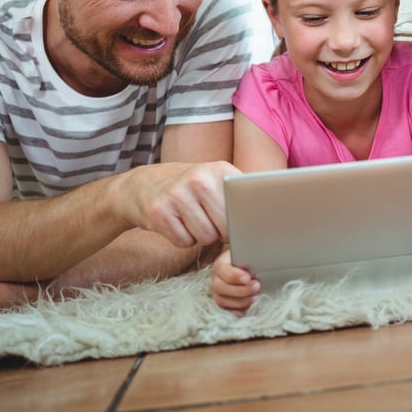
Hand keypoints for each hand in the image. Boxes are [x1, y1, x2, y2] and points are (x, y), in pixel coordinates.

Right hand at [121, 160, 238, 248]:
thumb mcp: (215, 181)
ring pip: (205, 237)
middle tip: (208, 220)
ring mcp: (177, 193)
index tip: (243, 227)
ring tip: (191, 219)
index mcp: (220, 170)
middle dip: (220, 232)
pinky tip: (176, 223)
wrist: (142, 185)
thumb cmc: (190, 189)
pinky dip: (182, 239)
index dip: (244, 223)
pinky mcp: (158, 211)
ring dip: (200, 236)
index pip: (246, 207)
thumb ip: (240, 196)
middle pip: (226, 227)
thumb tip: (268, 222)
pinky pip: (183, 241)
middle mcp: (199, 178)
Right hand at [211, 249, 259, 314]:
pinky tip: (248, 308)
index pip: (221, 269)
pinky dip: (237, 311)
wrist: (250, 270)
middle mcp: (216, 277)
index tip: (248, 278)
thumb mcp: (250, 255)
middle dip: (239, 290)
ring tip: (256, 297)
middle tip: (256, 286)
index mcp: (221, 263)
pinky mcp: (223, 303)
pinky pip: (225, 310)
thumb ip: (251, 256)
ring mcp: (218, 292)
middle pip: (219, 287)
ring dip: (240, 301)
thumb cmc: (250, 261)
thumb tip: (260, 257)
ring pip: (221, 300)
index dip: (234, 275)